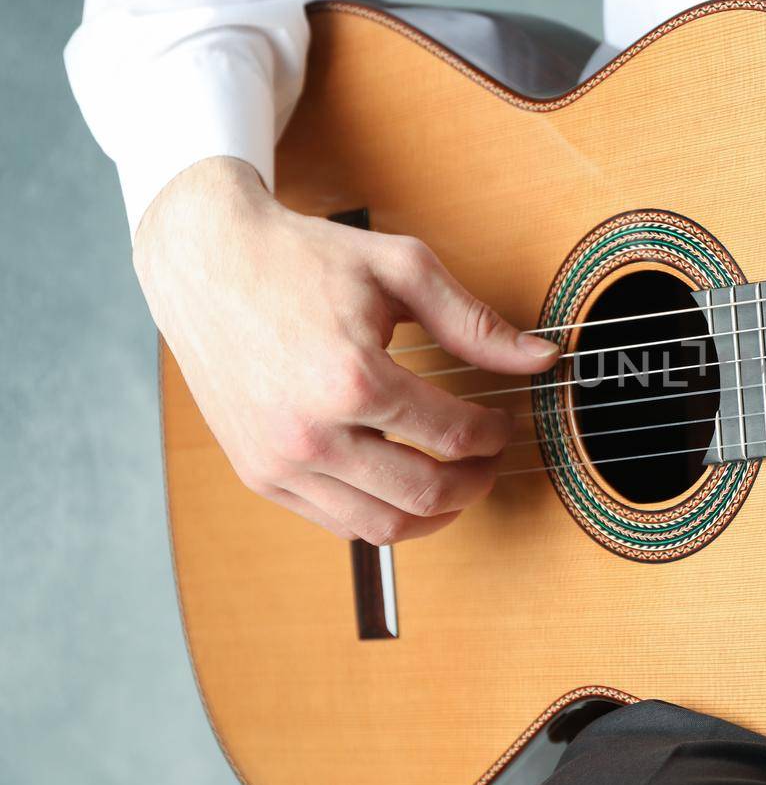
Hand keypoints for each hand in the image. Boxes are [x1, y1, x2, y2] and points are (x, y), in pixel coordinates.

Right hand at [134, 157, 558, 545]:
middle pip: (423, 495)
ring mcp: (278, 461)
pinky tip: (403, 482)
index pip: (452, 435)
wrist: (206, 260)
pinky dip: (381, 514)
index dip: (493, 435)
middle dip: (474, 483)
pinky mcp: (258, 473)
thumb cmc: (303, 257)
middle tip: (490, 460)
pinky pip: (336, 522)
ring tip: (455, 480)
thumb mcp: (402, 271)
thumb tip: (541, 358)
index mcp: (351, 380)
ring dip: (433, 514)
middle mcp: (310, 433)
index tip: (503, 421)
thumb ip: (475, 322)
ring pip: (380, 527)